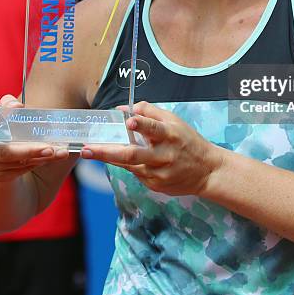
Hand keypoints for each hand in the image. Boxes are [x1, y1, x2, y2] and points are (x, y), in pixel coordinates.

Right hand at [0, 94, 69, 182]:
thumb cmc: (4, 123)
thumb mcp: (5, 110)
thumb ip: (9, 104)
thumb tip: (17, 106)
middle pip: (3, 151)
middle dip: (28, 150)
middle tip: (50, 149)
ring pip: (16, 163)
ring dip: (40, 158)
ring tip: (59, 152)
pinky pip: (20, 171)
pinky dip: (37, 163)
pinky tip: (51, 157)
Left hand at [80, 101, 222, 195]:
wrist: (207, 171)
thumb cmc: (187, 141)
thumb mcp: (174, 121)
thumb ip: (150, 112)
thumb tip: (124, 109)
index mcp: (170, 135)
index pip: (154, 128)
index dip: (141, 125)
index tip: (129, 122)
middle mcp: (163, 155)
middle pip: (132, 154)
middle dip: (106, 151)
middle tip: (86, 149)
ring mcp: (158, 173)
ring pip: (128, 165)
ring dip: (108, 158)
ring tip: (89, 152)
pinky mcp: (155, 185)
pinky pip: (136, 173)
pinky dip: (127, 164)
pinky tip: (124, 158)